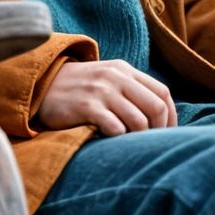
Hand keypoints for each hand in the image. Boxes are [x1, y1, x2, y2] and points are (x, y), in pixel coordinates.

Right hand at [35, 59, 177, 134]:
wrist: (42, 85)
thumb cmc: (80, 88)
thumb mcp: (108, 79)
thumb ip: (131, 89)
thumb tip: (161, 114)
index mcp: (125, 70)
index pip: (162, 92)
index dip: (171, 116)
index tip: (168, 133)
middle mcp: (116, 78)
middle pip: (156, 107)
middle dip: (160, 130)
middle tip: (153, 144)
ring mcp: (101, 91)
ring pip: (139, 120)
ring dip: (139, 137)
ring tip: (132, 145)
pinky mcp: (86, 106)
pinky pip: (115, 127)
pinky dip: (119, 138)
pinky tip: (112, 141)